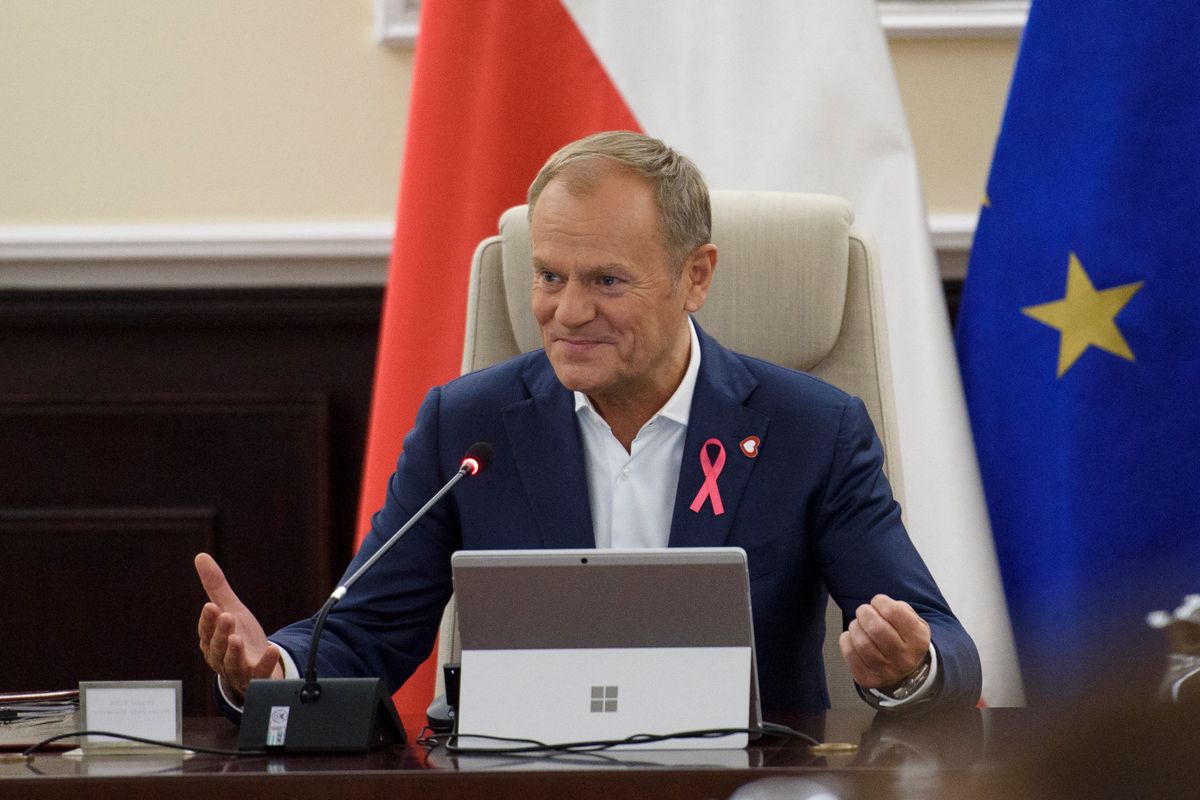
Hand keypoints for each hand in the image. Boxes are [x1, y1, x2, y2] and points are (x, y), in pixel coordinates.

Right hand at [195, 552, 282, 699]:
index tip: (211, 606)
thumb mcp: (230, 608)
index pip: (206, 630)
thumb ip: (216, 586)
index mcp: (212, 641)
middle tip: (226, 617)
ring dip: (234, 651)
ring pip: (232, 663)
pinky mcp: (257, 678)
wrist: (259, 666)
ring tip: (237, 639)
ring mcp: (238, 670)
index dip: (208, 620)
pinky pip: (259, 673)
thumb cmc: (240, 637)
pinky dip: (265, 663)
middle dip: (220, 632)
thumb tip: (201, 556)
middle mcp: (221, 658)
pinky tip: (272, 650)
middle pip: (217, 647)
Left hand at [838, 594, 930, 689]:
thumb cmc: (904, 640)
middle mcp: (904, 659)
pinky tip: (852, 637)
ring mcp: (886, 672)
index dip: (880, 602)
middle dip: (864, 613)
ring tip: (858, 624)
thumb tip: (877, 605)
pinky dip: (846, 640)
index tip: (877, 601)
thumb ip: (898, 609)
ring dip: (855, 627)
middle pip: (876, 628)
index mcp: (918, 640)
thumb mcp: (913, 622)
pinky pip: (850, 654)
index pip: (894, 612)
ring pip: (861, 642)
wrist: (906, 673)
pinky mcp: (868, 679)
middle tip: (863, 611)